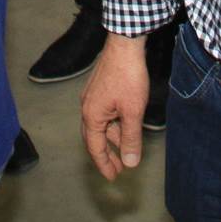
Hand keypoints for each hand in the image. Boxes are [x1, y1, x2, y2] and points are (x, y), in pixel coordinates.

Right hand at [80, 33, 148, 179]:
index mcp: (91, 115)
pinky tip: (125, 125)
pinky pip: (104, 113)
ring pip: (101, 124)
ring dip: (112, 138)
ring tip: (126, 149)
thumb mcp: (132, 112)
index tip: (113, 177)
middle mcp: (87, 107)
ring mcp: (92, 96)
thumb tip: (130, 162)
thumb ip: (130, 138)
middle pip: (93, 137)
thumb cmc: (128, 77)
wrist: (125, 45)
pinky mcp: (99, 88)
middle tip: (117, 168)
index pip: (95, 147)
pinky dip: (113, 124)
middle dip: (106, 154)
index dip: (104, 164)